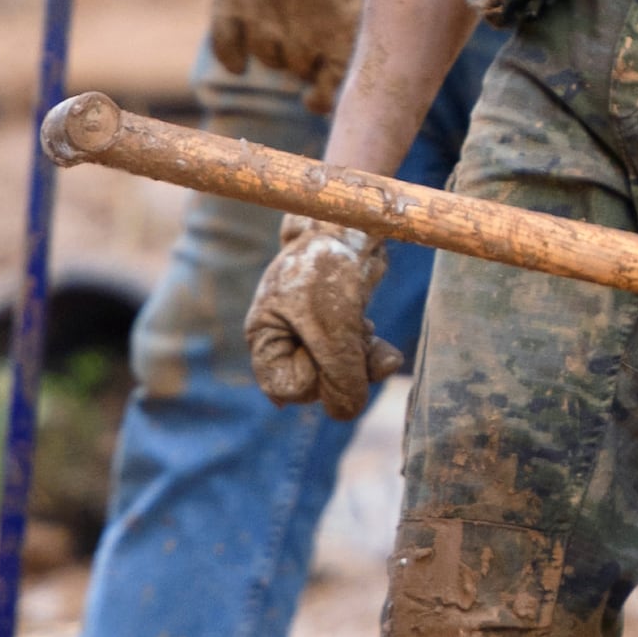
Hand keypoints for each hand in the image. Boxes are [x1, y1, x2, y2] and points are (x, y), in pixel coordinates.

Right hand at [245, 216, 401, 419]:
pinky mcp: (336, 326)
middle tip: (355, 337)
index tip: (324, 348)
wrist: (352, 224)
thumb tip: (346, 412)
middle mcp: (284, 339)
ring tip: (366, 331)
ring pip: (340, 374)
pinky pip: (354, 358)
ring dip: (361, 359)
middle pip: (317, 386)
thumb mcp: (336, 329)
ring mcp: (310, 333)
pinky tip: (372, 334)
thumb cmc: (332, 271)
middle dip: (344, 367)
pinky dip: (368, 350)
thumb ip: (341, 378)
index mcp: (265, 337)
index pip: (287, 389)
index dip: (314, 378)